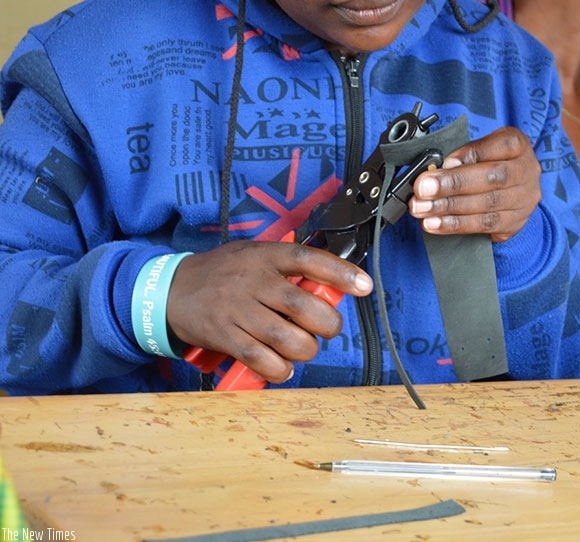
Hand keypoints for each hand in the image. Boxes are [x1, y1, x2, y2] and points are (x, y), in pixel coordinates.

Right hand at [166, 240, 372, 383]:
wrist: (167, 290)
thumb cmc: (220, 274)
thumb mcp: (252, 256)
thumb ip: (286, 270)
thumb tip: (328, 289)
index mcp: (265, 256)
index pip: (309, 259)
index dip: (341, 272)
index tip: (364, 286)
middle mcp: (253, 280)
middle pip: (303, 306)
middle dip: (326, 325)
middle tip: (326, 329)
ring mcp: (237, 308)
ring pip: (286, 337)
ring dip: (304, 350)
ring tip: (302, 349)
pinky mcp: (224, 335)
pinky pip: (260, 359)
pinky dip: (278, 369)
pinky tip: (281, 367)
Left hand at [408, 126, 540, 242]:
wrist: (514, 190)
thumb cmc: (491, 163)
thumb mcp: (482, 149)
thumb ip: (463, 156)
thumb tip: (437, 170)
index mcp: (518, 144)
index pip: (499, 145)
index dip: (470, 154)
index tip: (444, 162)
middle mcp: (527, 171)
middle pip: (492, 178)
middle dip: (453, 184)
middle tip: (424, 189)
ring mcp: (524, 199)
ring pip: (487, 205)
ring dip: (449, 208)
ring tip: (423, 209)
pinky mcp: (515, 223)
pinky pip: (484, 226)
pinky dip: (455, 225)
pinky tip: (435, 224)